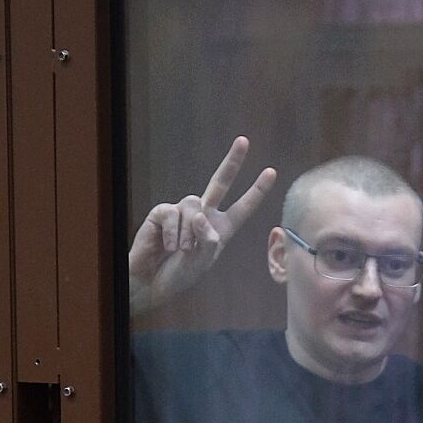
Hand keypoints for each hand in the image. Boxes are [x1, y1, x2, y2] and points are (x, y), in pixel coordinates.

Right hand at [128, 135, 276, 314]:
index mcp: (221, 228)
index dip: (256, 191)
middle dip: (232, 162)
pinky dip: (172, 232)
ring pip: (194, 206)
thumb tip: (201, 214)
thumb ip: (207, 240)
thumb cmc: (180, 274)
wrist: (151, 282)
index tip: (271, 172)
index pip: (243, 206)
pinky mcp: (162, 213)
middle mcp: (204, 216)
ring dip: (188, 232)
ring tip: (181, 251)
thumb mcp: (203, 262)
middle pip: (220, 183)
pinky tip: (167, 246)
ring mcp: (183, 212)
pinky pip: (172, 214)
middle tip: (244, 140)